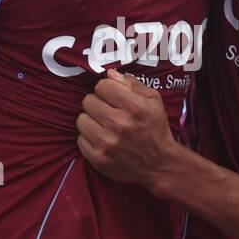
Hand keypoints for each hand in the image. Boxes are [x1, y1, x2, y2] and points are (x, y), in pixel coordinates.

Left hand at [76, 69, 175, 187]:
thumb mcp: (153, 100)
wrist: (159, 164)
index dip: (107, 89)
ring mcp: (107, 144)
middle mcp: (120, 125)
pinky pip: (80, 139)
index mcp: (134, 107)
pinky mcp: (99, 159)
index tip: (112, 96)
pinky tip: (102, 139)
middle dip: (97, 103)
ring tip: (103, 125)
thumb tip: (109, 74)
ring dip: (91, 120)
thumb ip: (131, 84)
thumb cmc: (155, 128)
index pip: (102, 86)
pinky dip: (89, 138)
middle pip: (88, 101)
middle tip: (107, 111)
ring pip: (81, 119)